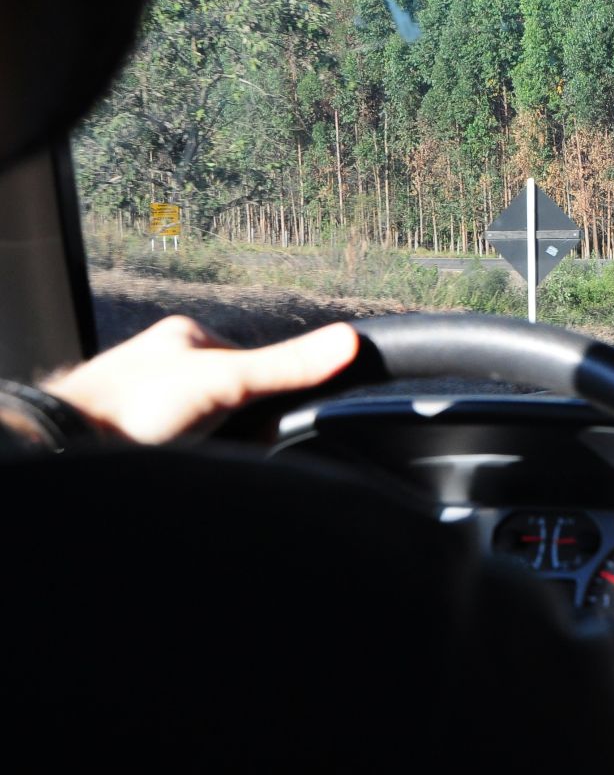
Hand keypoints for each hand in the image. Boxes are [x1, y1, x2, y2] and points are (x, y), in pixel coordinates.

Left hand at [41, 316, 359, 443]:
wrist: (66, 449)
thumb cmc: (133, 405)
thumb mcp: (225, 381)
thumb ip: (286, 367)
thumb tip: (350, 340)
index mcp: (186, 338)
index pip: (253, 361)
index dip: (270, 394)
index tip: (272, 422)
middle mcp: (165, 366)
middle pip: (232, 397)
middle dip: (241, 424)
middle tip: (238, 447)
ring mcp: (148, 403)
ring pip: (209, 426)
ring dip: (217, 447)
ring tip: (211, 462)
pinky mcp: (137, 439)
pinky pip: (185, 451)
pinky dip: (194, 463)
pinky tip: (189, 471)